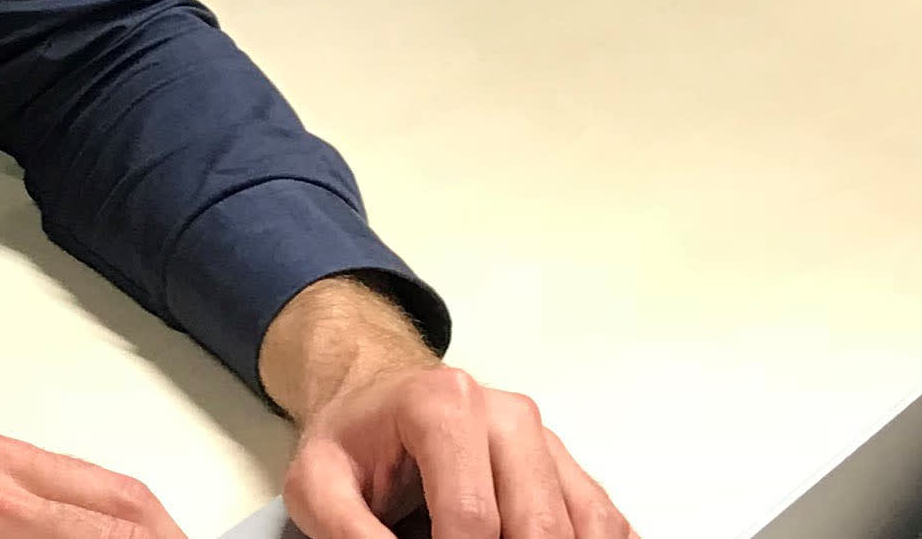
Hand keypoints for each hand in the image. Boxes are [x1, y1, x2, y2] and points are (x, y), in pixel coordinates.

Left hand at [263, 279, 631, 538]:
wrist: (379, 395)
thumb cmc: (354, 439)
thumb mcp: (317, 482)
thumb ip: (347, 530)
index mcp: (444, 406)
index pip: (472, 519)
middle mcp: (508, 416)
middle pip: (538, 526)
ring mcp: (545, 440)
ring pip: (584, 525)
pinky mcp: (566, 466)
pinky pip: (604, 520)